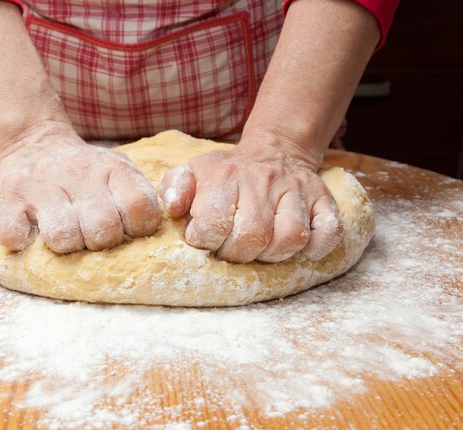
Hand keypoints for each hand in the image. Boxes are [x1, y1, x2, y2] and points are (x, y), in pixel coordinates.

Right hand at [0, 127, 160, 252]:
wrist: (34, 140)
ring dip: (66, 245)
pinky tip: (31, 230)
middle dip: (100, 242)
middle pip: (103, 230)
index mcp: (112, 170)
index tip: (125, 226)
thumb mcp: (119, 171)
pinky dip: (23, 242)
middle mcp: (78, 174)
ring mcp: (41, 187)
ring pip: (63, 238)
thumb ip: (138, 197)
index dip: (136, 227)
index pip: (139, 208)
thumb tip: (152, 234)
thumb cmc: (86, 172)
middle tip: (90, 233)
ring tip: (65, 233)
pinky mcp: (7, 199)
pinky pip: (15, 237)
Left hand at [159, 136, 342, 262]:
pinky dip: (316, 247)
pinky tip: (300, 250)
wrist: (275, 149)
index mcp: (226, 175)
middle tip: (232, 249)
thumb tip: (171, 209)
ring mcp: (297, 191)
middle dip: (237, 254)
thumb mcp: (193, 171)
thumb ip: (175, 187)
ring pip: (290, 237)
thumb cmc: (227, 172)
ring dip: (273, 254)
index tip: (205, 239)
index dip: (206, 241)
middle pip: (253, 236)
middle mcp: (263, 181)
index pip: (214, 222)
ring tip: (260, 249)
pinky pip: (329, 232)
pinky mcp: (323, 200)